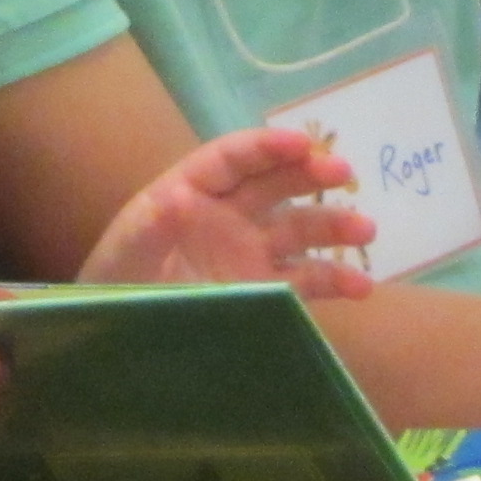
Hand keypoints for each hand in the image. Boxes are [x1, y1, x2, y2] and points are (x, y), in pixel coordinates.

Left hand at [81, 126, 375, 299]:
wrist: (118, 337)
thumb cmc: (115, 284)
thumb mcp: (124, 255)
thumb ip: (149, 228)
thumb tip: (178, 196)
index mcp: (190, 192)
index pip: (232, 160)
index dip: (266, 147)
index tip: (302, 142)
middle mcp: (228, 215)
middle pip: (274, 185)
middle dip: (308, 174)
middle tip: (343, 172)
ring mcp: (251, 252)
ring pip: (300, 229)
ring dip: (333, 225)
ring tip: (365, 229)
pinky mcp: (266, 291)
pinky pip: (306, 280)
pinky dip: (335, 280)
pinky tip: (361, 285)